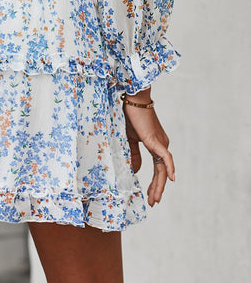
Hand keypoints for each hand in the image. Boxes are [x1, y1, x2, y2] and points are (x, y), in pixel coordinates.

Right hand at [122, 91, 174, 207]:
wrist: (133, 100)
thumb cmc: (131, 116)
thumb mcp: (130, 139)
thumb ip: (134, 155)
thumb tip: (136, 171)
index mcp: (156, 145)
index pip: (158, 169)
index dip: (155, 184)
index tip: (150, 197)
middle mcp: (162, 146)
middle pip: (162, 172)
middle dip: (157, 189)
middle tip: (153, 203)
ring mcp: (160, 143)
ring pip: (164, 169)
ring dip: (159, 185)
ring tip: (155, 199)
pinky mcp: (156, 141)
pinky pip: (166, 158)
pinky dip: (169, 169)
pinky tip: (171, 180)